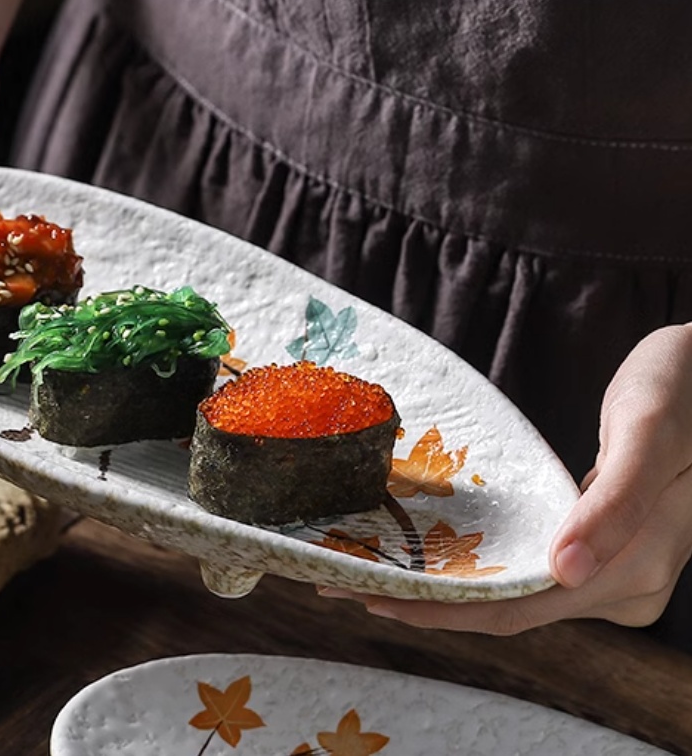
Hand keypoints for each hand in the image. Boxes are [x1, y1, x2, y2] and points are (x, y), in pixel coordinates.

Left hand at [323, 324, 691, 633]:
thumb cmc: (687, 390)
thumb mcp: (648, 435)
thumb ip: (613, 506)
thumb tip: (562, 573)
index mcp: (633, 573)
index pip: (515, 609)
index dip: (437, 610)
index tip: (368, 596)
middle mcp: (623, 588)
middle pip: (506, 608)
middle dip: (424, 599)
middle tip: (343, 580)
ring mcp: (614, 573)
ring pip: (513, 591)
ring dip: (444, 583)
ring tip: (372, 565)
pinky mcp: (604, 549)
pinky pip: (528, 568)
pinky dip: (476, 564)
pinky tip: (432, 548)